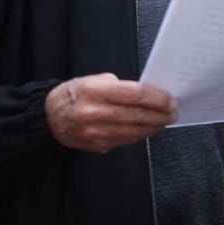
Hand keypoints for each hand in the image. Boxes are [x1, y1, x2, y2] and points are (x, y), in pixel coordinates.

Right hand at [45, 73, 176, 152]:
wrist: (50, 118)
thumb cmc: (74, 94)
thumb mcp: (93, 80)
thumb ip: (119, 86)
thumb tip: (147, 93)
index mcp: (94, 91)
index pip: (135, 94)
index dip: (157, 98)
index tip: (170, 99)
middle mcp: (94, 112)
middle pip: (138, 115)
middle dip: (161, 114)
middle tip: (173, 111)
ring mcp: (95, 131)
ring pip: (134, 131)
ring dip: (154, 126)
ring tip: (165, 120)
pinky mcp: (97, 144)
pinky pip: (126, 140)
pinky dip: (142, 135)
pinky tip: (150, 129)